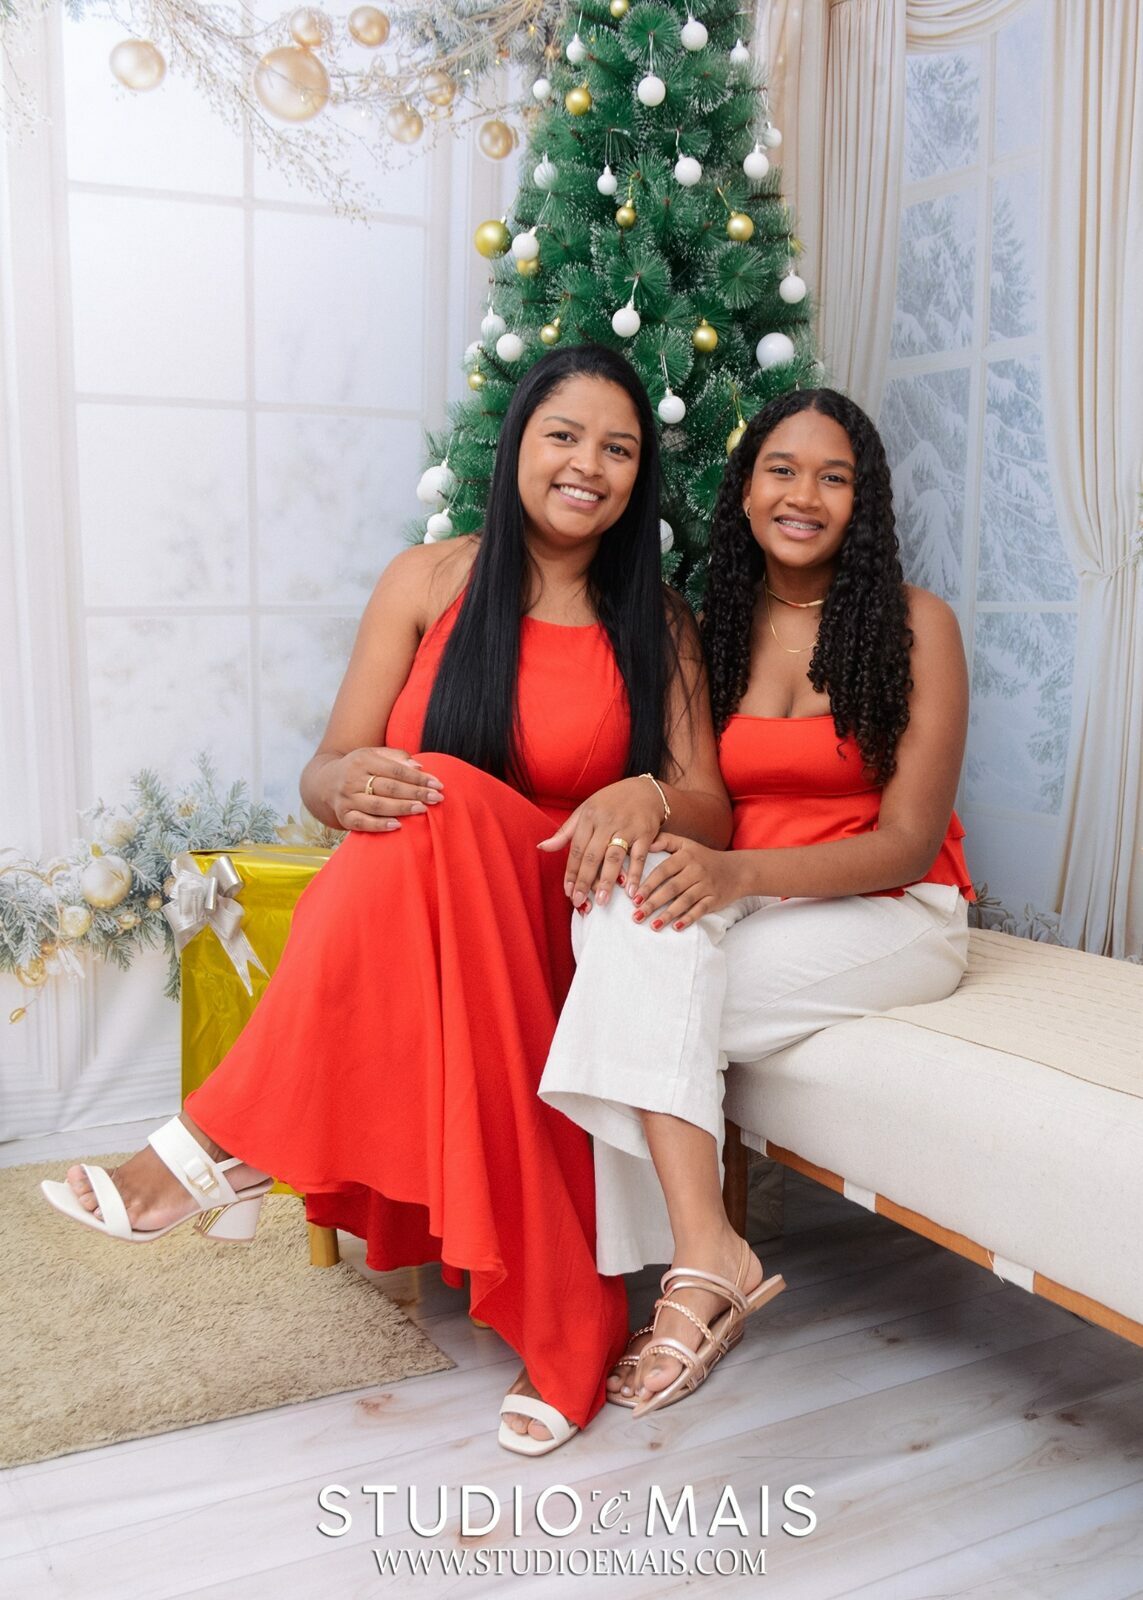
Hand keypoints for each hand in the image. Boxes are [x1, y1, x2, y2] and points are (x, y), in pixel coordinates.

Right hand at [319, 747, 442, 832]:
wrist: (325, 782)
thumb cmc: (360, 768)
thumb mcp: (374, 755)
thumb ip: (397, 757)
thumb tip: (418, 767)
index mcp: (363, 759)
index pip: (396, 770)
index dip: (418, 778)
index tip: (438, 784)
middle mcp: (352, 778)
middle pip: (389, 787)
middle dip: (415, 793)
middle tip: (436, 798)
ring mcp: (347, 799)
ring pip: (377, 805)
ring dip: (402, 808)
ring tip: (422, 810)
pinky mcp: (343, 816)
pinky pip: (362, 823)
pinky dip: (379, 825)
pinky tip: (397, 826)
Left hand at [537, 777, 665, 908]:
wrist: (644, 790)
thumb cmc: (610, 803)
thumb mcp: (585, 811)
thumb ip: (565, 832)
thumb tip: (542, 847)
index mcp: (589, 817)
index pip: (576, 849)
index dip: (571, 872)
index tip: (567, 891)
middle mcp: (606, 822)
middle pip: (592, 856)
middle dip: (585, 881)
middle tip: (579, 901)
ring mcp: (626, 827)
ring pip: (614, 857)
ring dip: (607, 881)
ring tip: (601, 901)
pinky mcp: (645, 833)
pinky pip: (639, 856)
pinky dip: (635, 874)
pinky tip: (631, 891)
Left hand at [632, 835, 743, 929]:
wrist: (737, 870)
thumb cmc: (704, 858)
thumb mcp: (686, 844)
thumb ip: (666, 841)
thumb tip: (645, 844)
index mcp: (686, 856)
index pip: (663, 871)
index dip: (648, 884)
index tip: (633, 897)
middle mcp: (696, 870)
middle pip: (671, 888)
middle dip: (653, 903)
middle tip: (637, 915)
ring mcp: (707, 885)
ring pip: (684, 901)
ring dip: (668, 915)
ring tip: (652, 925)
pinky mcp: (715, 899)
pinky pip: (700, 910)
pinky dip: (688, 919)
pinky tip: (676, 927)